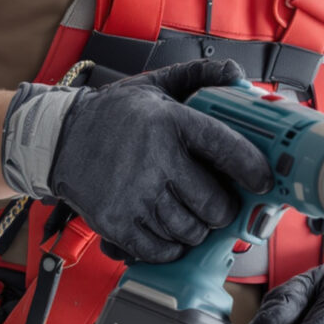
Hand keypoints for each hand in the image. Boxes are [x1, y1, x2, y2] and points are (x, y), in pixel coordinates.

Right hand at [1, 59, 273, 263]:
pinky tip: (168, 230)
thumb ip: (197, 76)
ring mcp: (134, 195)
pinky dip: (171, 246)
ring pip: (190, 231)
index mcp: (169, 123)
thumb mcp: (154, 85)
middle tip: (217, 203)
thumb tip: (236, 73)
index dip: (252, 169)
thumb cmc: (112, 115)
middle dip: (222, 209)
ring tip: (189, 214)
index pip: (225, 148)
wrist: (60, 139)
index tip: (263, 181)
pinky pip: (160, 250)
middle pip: (213, 205)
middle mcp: (154, 160)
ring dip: (196, 228)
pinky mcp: (116, 222)